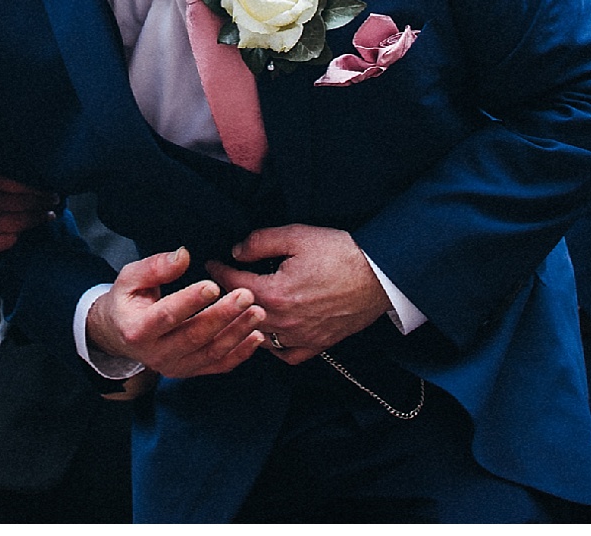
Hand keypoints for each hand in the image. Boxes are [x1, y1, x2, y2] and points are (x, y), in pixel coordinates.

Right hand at [0, 132, 52, 263]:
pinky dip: (15, 237)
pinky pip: (5, 242)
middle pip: (25, 204)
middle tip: (55, 201)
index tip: (49, 186)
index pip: (20, 184)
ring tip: (47, 217)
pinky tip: (19, 234)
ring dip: (35, 220)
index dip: (38, 187)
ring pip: (19, 224)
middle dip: (43, 203)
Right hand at [85, 248, 264, 378]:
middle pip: (194, 335)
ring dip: (237, 333)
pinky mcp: (189, 371)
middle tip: (246, 296)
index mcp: (137, 329)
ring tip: (256, 312)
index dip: (190, 301)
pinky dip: (240, 353)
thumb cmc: (126, 301)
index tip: (213, 285)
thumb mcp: (129, 278)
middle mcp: (155, 354)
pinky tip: (256, 336)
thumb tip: (183, 256)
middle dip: (222, 315)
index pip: (167, 316)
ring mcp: (174, 366)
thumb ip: (154, 267)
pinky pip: (218, 366)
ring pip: (210, 352)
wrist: (119, 334)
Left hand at [206, 224, 389, 362]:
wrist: (380, 276)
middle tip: (219, 285)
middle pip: (241, 314)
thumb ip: (261, 241)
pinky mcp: (317, 344)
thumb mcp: (298, 236)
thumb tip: (237, 250)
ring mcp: (301, 337)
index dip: (218, 271)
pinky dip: (273, 346)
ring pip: (259, 338)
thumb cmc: (341, 253)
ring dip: (246, 324)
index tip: (210, 263)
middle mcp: (284, 321)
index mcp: (275, 293)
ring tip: (240, 308)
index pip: (233, 285)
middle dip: (227, 298)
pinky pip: (286, 355)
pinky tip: (269, 332)